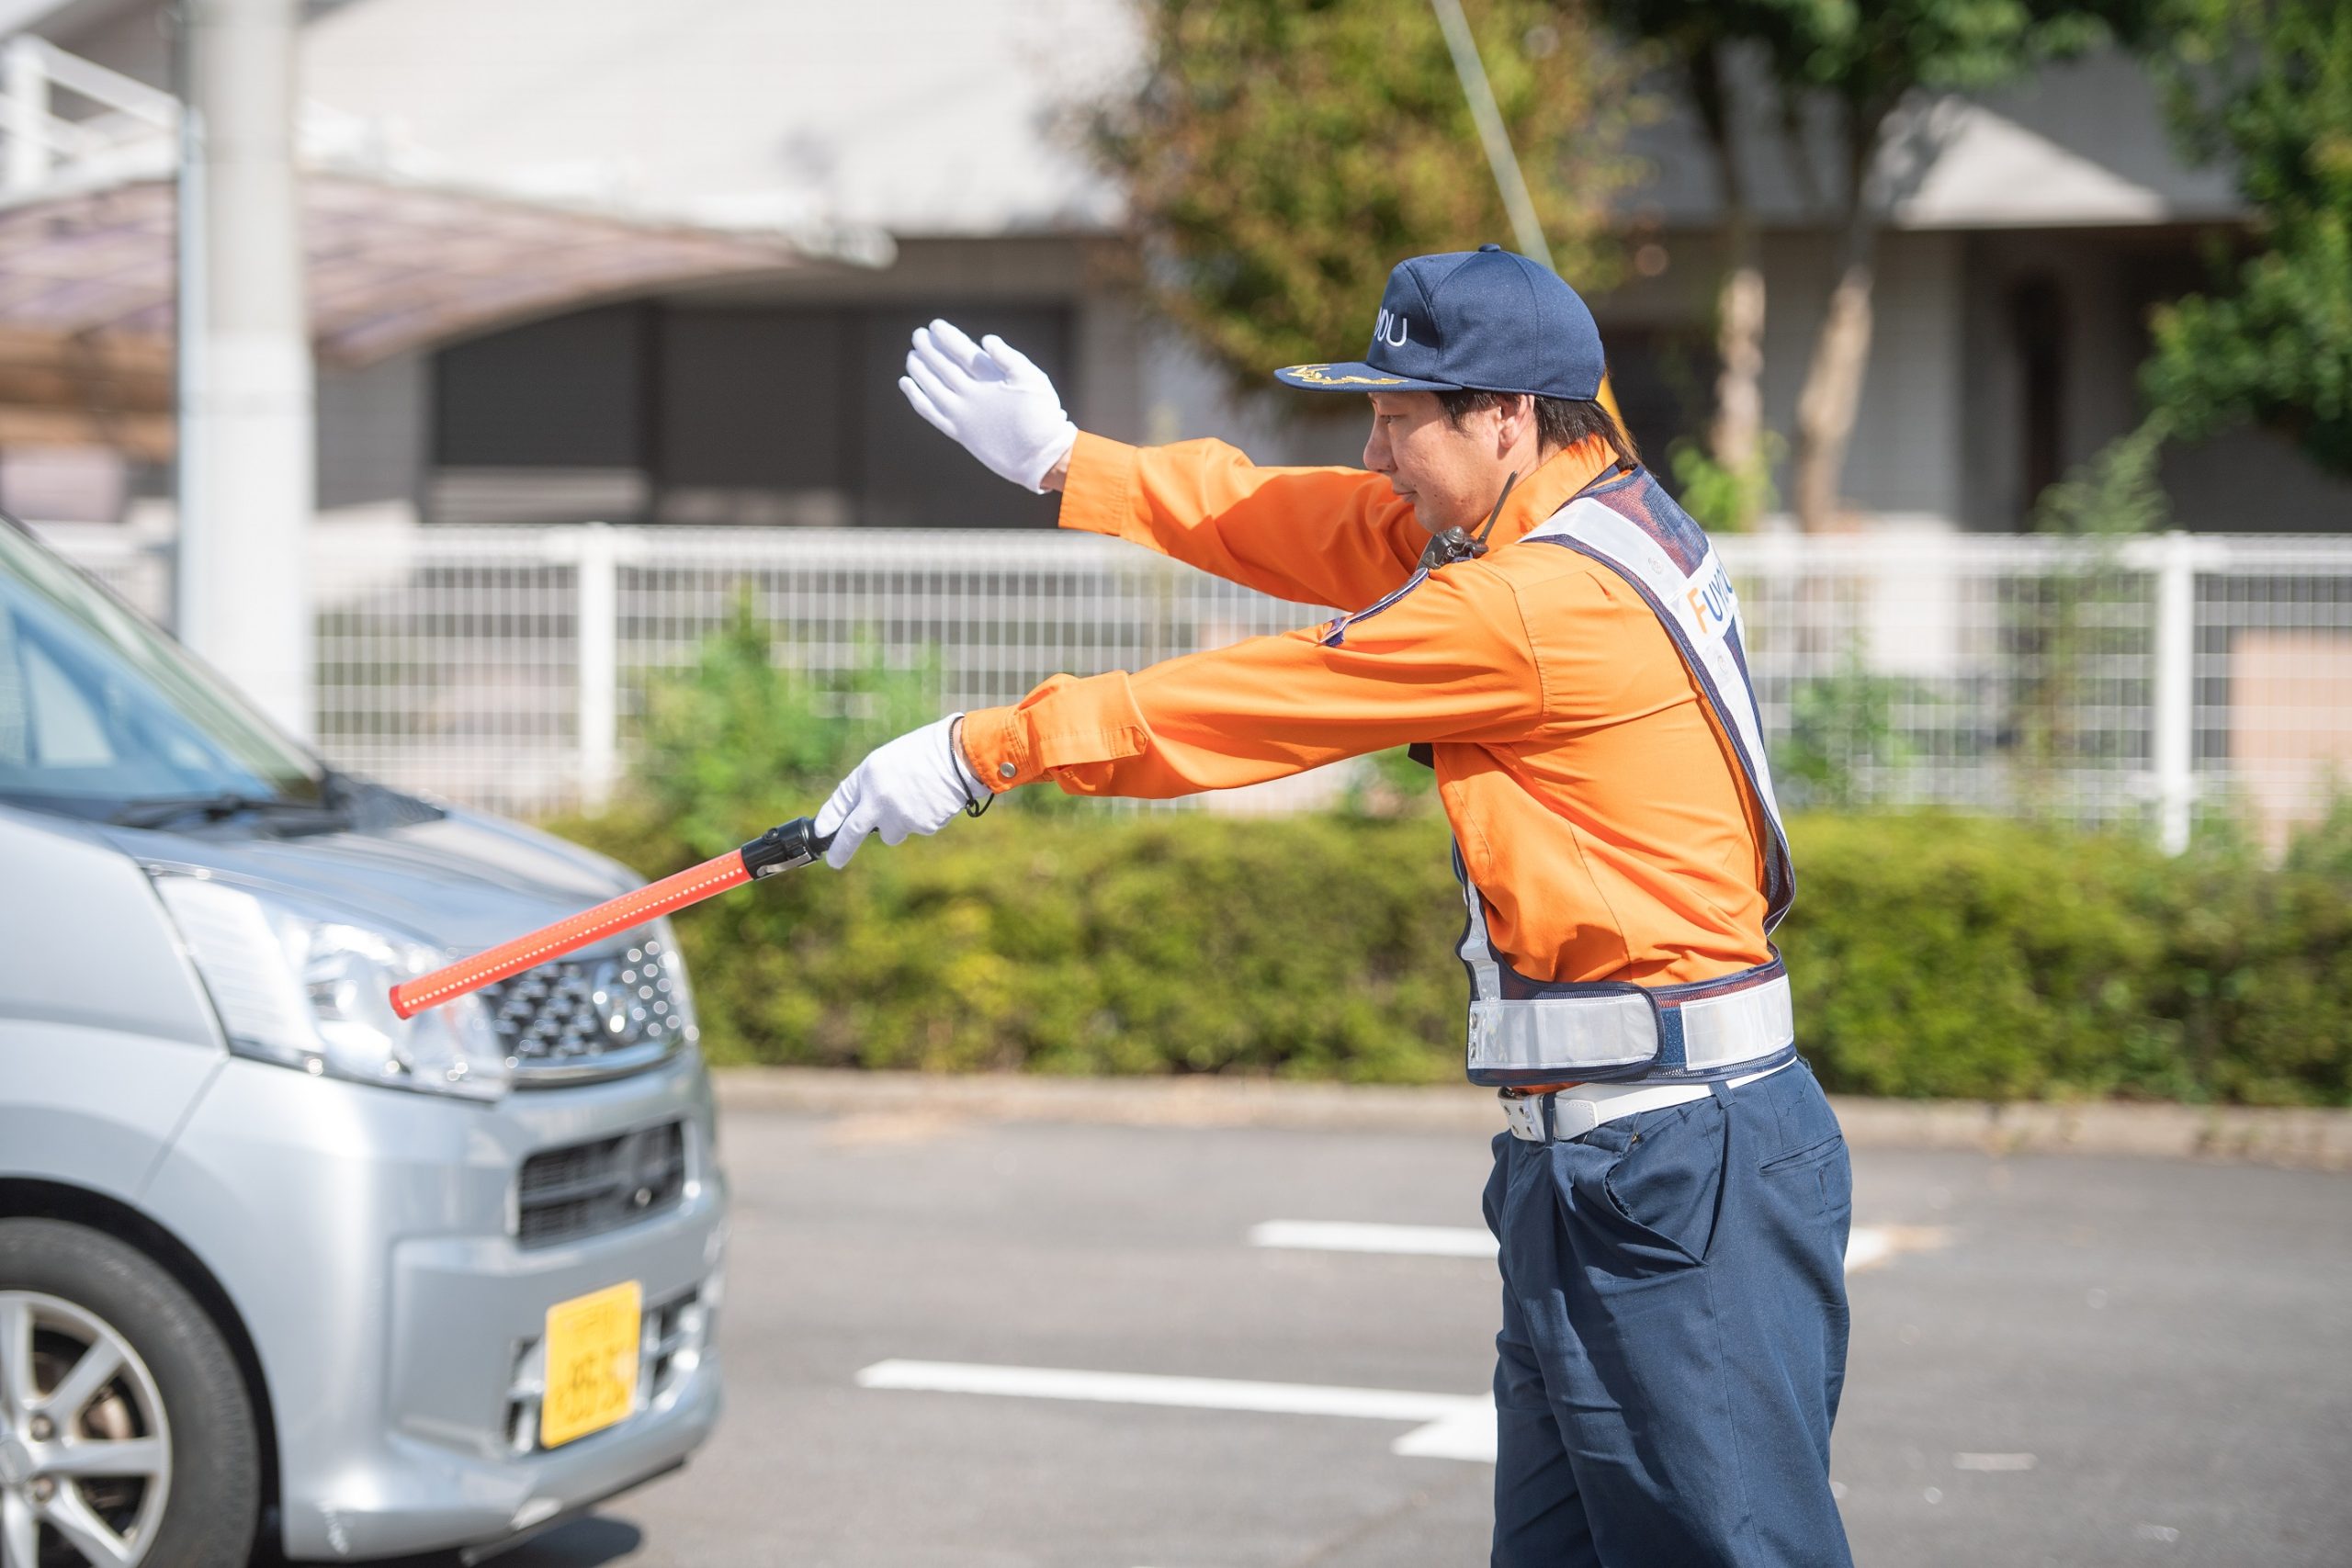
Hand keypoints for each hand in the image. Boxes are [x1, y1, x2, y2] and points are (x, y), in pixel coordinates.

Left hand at [815, 716, 987, 868]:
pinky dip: (924, 818)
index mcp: (868, 775)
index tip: (821, 832)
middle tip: (833, 862)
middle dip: (841, 849)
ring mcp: (901, 816)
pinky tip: (933, 799)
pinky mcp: (922, 827)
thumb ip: (872, 787)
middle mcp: (879, 799)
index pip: (840, 801)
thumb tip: (862, 815)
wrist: (962, 755)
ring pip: (892, 833)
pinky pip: (917, 828)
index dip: (829, 818)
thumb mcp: (889, 760)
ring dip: (898, 824)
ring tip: (916, 798)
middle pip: (853, 833)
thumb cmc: (926, 750)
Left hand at [899, 320, 1078, 492]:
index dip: (946, 336)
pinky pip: (930, 412)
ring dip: (919, 369)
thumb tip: (985, 339)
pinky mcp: (960, 433)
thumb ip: (1009, 357)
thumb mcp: (1034, 378)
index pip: (961, 351)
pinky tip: (906, 383)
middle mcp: (971, 395)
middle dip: (929, 349)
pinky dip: (916, 397)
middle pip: (943, 367)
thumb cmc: (1042, 414)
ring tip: (912, 355)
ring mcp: (962, 416)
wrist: (1041, 456)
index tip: (934, 326)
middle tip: (918, 335)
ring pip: (932, 387)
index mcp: (990, 379)